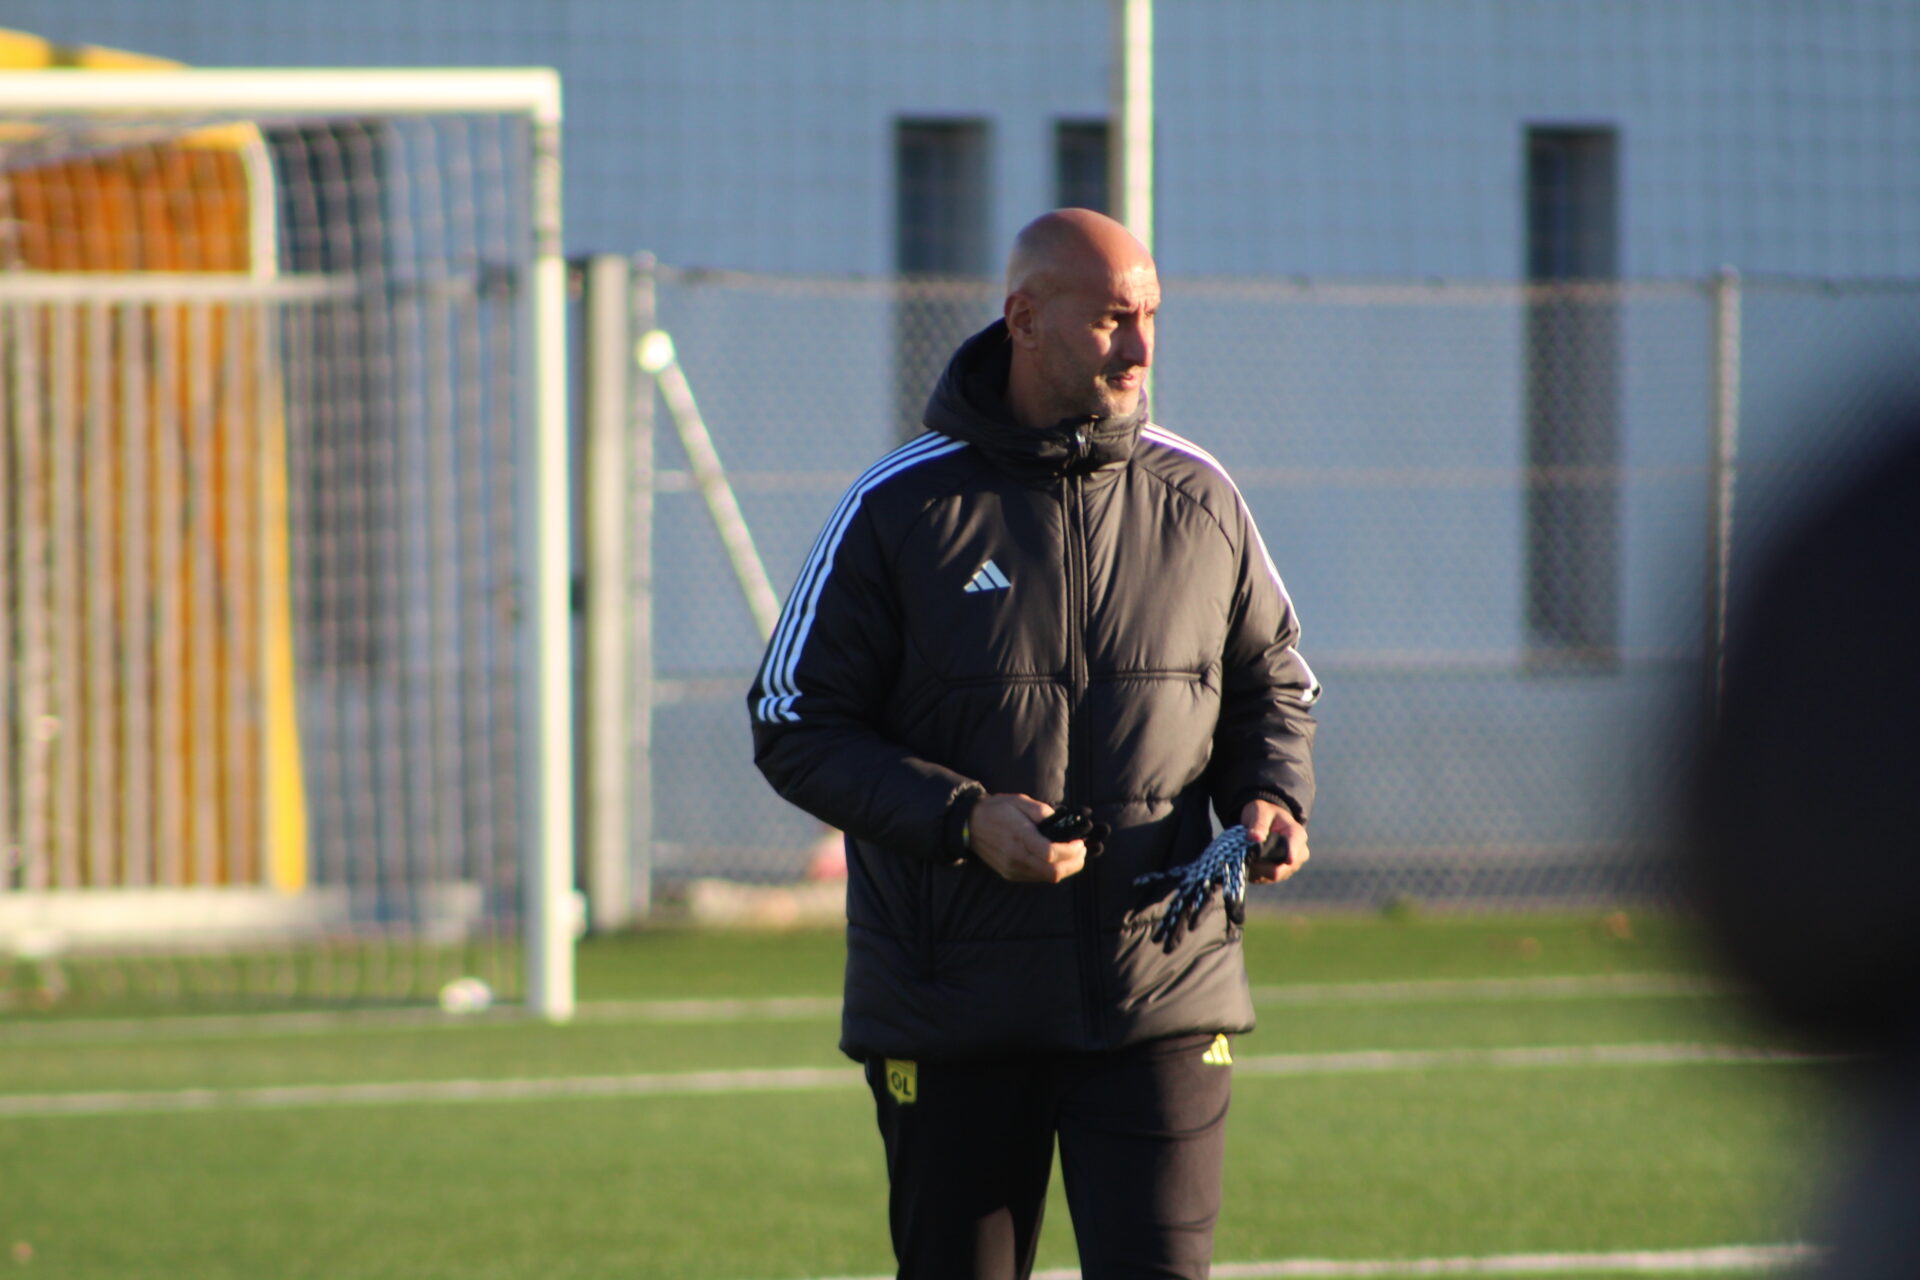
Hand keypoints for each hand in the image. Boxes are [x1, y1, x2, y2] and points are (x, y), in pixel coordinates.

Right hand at [967, 794, 1088, 883]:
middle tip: (1082, 851)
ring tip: (1073, 855)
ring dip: (1066, 868)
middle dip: (1074, 864)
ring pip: (1047, 878)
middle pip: (1053, 872)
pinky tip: (1057, 859)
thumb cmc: (997, 810)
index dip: (1071, 850)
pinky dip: (1052, 870)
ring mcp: (1013, 868)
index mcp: (1020, 837)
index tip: (1080, 841)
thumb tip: (1061, 822)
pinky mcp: (1011, 874)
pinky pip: (1037, 878)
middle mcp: (1016, 857)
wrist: (970, 825)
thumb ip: (1042, 811)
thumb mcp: (1020, 801)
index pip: (1052, 853)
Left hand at [1242, 798, 1308, 883]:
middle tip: (1244, 853)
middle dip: (1261, 863)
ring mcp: (1289, 867)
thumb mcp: (1260, 811)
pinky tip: (1249, 859)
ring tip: (1246, 852)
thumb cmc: (1265, 814)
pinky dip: (1253, 871)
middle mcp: (1298, 854)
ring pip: (1270, 875)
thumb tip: (1255, 838)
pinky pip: (1263, 878)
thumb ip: (1258, 823)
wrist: (1265, 823)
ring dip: (1255, 867)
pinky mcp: (1278, 875)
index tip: (1288, 860)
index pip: (1296, 845)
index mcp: (1297, 834)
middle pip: (1281, 867)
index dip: (1292, 853)